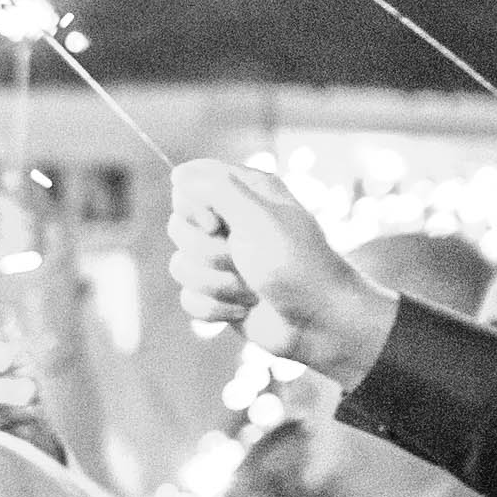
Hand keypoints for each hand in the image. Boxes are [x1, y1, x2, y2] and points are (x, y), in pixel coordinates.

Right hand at [167, 163, 397, 388]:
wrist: (318, 322)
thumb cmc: (295, 264)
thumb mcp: (257, 218)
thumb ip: (216, 189)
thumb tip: (179, 174)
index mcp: (246, 193)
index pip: (189, 184)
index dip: (193, 207)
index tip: (217, 224)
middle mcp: (232, 222)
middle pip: (179, 228)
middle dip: (209, 253)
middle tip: (244, 259)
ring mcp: (224, 260)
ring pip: (181, 266)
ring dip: (216, 284)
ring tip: (250, 290)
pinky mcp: (218, 294)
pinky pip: (188, 298)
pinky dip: (214, 309)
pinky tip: (243, 310)